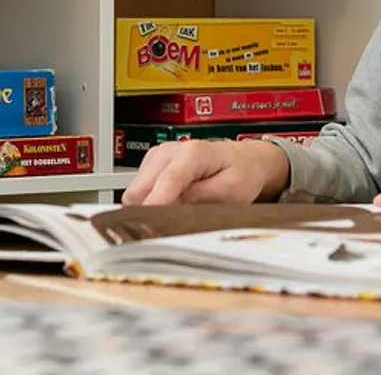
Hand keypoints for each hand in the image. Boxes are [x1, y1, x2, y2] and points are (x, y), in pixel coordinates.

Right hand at [121, 139, 288, 205]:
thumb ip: (202, 198)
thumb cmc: (241, 173)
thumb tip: (175, 207)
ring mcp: (158, 156)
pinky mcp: (152, 164)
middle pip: (141, 188)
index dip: (155, 204)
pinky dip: (148, 201)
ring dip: (147, 207)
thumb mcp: (232, 190)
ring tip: (171, 216)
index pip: (167, 181)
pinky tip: (167, 206)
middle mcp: (170, 150)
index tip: (147, 221)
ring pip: (135, 192)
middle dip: (147, 211)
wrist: (245, 161)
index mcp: (192, 153)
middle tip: (163, 230)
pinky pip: (138, 191)